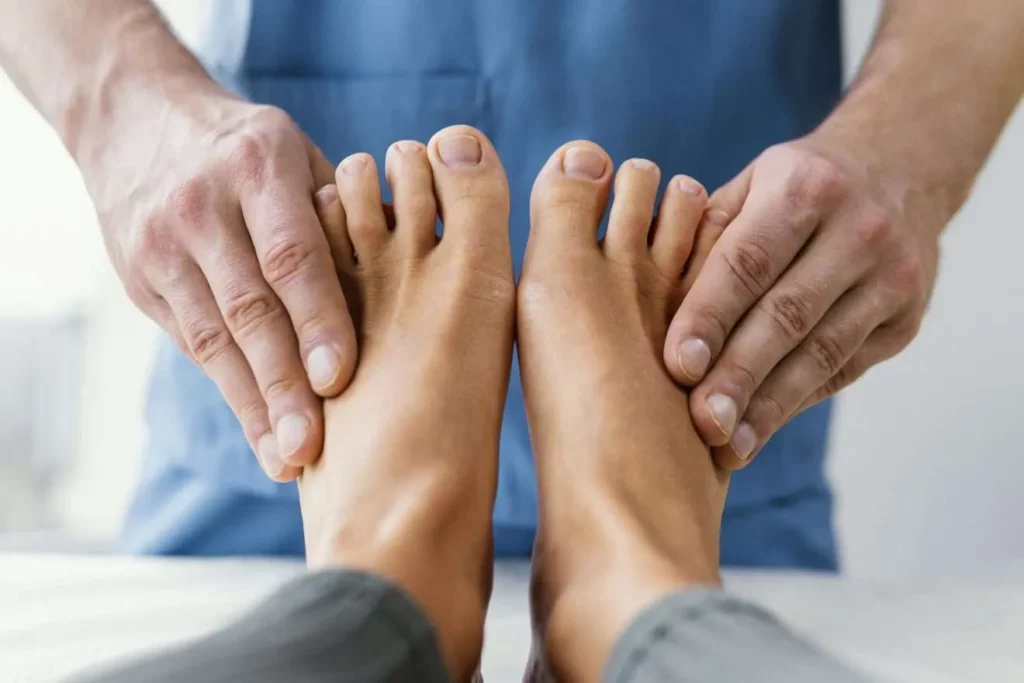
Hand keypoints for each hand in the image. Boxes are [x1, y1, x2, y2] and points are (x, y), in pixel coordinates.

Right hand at [96, 92, 355, 480]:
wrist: (134, 120)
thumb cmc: (247, 148)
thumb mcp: (296, 153)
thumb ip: (343, 212)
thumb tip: (414, 270)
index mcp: (258, 167)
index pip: (291, 254)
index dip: (316, 318)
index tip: (338, 376)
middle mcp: (202, 207)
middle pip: (248, 308)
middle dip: (282, 384)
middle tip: (312, 447)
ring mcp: (162, 247)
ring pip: (214, 340)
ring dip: (254, 406)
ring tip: (289, 461)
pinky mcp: (141, 282)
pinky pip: (195, 346)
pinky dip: (232, 393)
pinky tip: (261, 434)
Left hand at [663, 135, 939, 468]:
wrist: (902, 171)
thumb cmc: (797, 186)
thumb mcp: (752, 183)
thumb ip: (704, 233)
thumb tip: (645, 293)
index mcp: (804, 187)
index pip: (748, 261)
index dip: (711, 316)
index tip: (678, 365)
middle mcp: (858, 229)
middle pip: (788, 315)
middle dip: (740, 374)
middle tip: (701, 421)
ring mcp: (892, 277)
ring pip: (822, 353)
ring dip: (770, 406)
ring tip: (727, 445)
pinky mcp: (906, 320)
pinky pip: (843, 369)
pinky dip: (797, 401)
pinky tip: (759, 429)